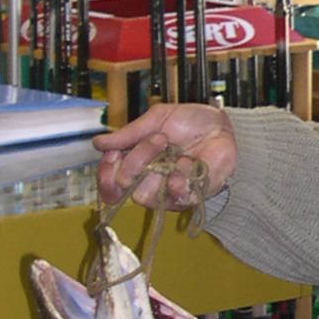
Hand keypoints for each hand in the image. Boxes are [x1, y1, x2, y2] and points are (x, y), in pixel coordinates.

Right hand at [93, 101, 237, 210]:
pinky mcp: (190, 196)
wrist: (221, 124)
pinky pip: (174, 200)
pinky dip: (176, 182)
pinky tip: (185, 164)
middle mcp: (149, 180)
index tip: (112, 154)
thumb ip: (129, 134)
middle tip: (157, 139)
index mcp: (137, 162)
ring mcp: (168, 190)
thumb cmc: (190, 122)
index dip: (105, 173)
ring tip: (173, 149)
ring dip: (155, 170)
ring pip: (144, 196)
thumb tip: (97, 143)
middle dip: (135, 162)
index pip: (110, 181)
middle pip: (124, 187)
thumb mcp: (157, 119)